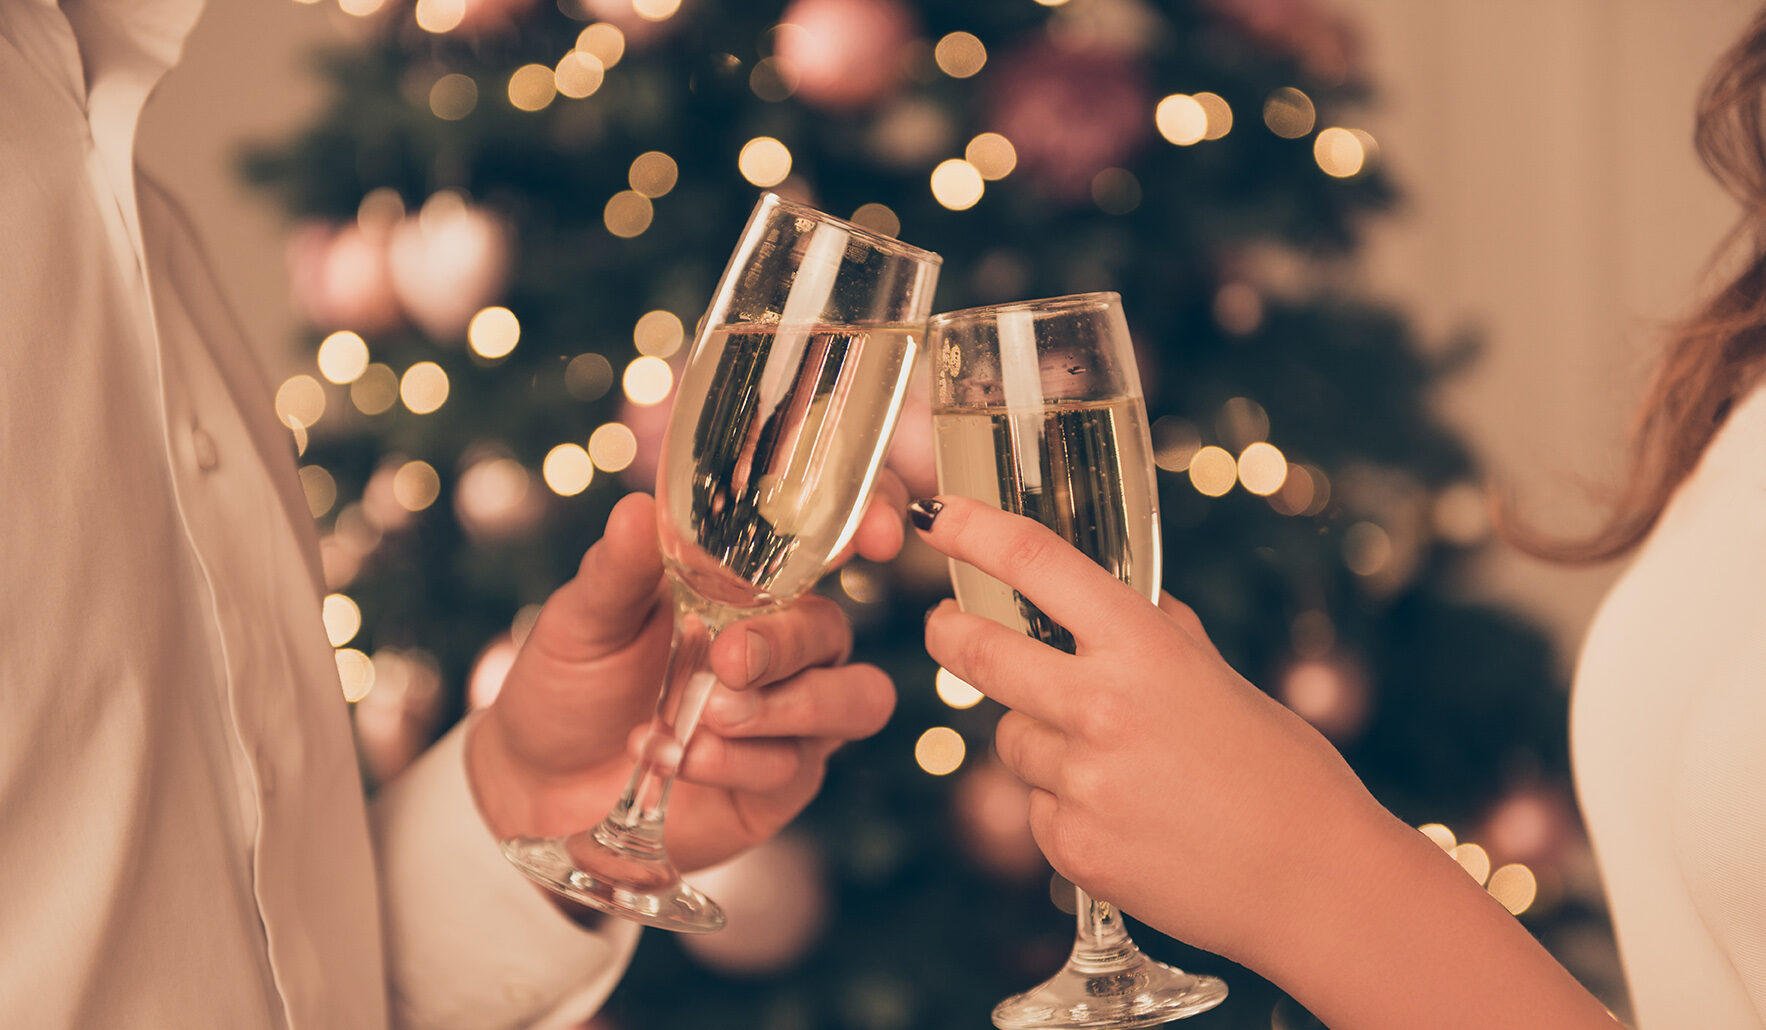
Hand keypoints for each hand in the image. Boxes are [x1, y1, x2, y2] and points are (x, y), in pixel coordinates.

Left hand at [467, 474, 905, 873]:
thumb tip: (636, 510)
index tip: (873, 537)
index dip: (873, 521)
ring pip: (853, 700)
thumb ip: (619, 570)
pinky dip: (734, 762)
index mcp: (749, 582)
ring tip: (702, 719)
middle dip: (786, 644)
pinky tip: (674, 758)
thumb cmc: (572, 682)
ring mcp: (792, 716)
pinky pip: (796, 766)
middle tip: (727, 659)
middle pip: (835, 629)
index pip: (835, 533)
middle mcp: (785, 644)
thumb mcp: (583, 618)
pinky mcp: (781, 782)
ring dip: (781, 709)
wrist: (537, 784)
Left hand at [914, 496, 1623, 1029]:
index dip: (976, 531)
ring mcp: (1080, 781)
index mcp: (1144, 649)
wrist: (1315, 884)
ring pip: (1013, 741)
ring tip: (1121, 769)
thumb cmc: (1286, 778)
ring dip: (1041, 743)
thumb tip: (1127, 603)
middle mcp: (1100, 707)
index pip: (1038, 564)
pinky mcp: (1070, 846)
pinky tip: (1129, 820)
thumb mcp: (1223, 682)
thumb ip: (1160, 637)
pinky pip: (1038, 808)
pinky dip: (1066, 807)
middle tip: (945, 624)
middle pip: (979, 652)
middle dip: (950, 633)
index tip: (942, 517)